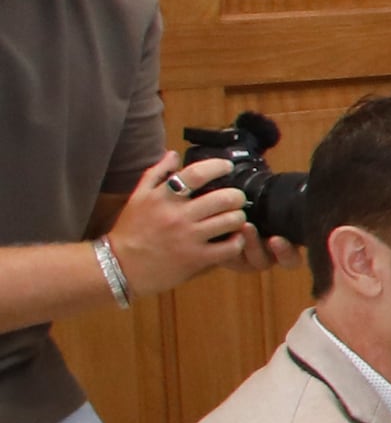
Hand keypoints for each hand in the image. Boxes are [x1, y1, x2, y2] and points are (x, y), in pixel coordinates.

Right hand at [109, 160, 271, 293]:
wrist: (120, 267)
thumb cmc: (130, 231)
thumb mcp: (138, 198)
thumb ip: (156, 174)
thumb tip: (173, 155)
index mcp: (163, 198)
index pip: (196, 174)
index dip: (218, 166)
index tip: (227, 167)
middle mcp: (177, 216)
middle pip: (223, 198)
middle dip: (236, 196)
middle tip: (236, 198)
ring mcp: (188, 238)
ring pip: (231, 221)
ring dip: (238, 217)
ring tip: (234, 217)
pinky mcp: (196, 259)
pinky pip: (230, 247)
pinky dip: (237, 241)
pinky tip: (233, 238)